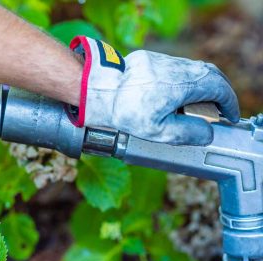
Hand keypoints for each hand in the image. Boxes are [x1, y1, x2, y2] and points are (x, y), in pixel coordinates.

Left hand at [69, 36, 238, 145]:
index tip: (229, 116)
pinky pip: (176, 68)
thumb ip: (187, 133)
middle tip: (217, 111)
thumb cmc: (125, 113)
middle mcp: (176, 68)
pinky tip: (177, 96)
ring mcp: (163, 61)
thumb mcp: (159, 132)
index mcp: (181, 85)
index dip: (228, 103)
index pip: (218, 89)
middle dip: (218, 93)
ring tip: (197, 107)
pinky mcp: (151, 59)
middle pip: (209, 75)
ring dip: (201, 87)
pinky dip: (185, 81)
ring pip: (193, 70)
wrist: (99, 93)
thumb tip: (206, 133)